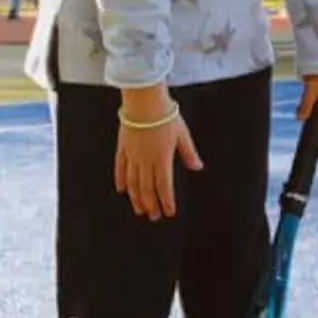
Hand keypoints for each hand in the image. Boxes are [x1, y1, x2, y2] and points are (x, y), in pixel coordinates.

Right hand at [114, 91, 200, 221]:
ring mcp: (133, 155)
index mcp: (162, 158)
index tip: (168, 212)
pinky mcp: (123, 147)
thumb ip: (188, 153)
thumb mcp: (182, 134)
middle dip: (151, 205)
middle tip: (153, 216)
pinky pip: (120, 168)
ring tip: (139, 209)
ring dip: (137, 198)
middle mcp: (146, 160)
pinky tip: (122, 190)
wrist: (144, 101)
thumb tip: (197, 166)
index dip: (166, 201)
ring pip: (133, 183)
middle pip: (148, 189)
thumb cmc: (164, 114)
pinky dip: (121, 180)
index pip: (164, 186)